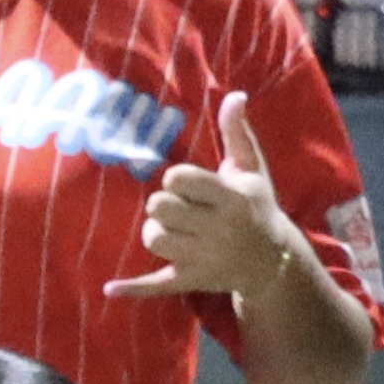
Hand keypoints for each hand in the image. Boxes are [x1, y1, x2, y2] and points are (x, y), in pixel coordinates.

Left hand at [103, 94, 300, 307]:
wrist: (274, 261)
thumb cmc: (257, 206)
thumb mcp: (252, 170)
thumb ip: (238, 133)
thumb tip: (235, 95)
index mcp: (231, 198)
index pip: (179, 179)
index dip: (175, 179)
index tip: (188, 185)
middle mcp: (218, 229)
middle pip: (160, 207)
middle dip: (162, 204)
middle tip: (180, 208)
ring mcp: (205, 258)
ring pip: (154, 238)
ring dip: (155, 232)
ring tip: (174, 230)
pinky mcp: (193, 280)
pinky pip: (157, 285)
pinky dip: (134, 287)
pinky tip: (109, 288)